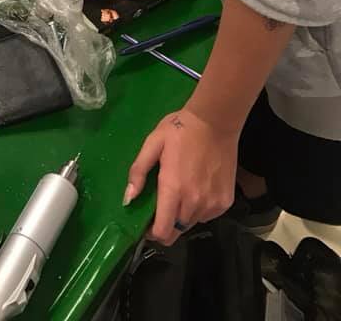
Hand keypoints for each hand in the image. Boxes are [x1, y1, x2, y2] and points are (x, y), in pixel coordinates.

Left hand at [124, 108, 237, 245]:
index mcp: (174, 189)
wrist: (215, 122)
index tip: (147, 223)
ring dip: (182, 215)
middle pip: (176, 231)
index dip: (152, 233)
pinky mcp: (226, 202)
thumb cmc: (179, 130)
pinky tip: (197, 188)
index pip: (163, 232)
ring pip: (191, 224)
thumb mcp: (152, 144)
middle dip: (166, 224)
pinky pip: (207, 215)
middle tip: (162, 204)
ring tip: (181, 191)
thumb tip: (128, 199)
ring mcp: (213, 204)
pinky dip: (199, 209)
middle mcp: (194, 202)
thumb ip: (138, 172)